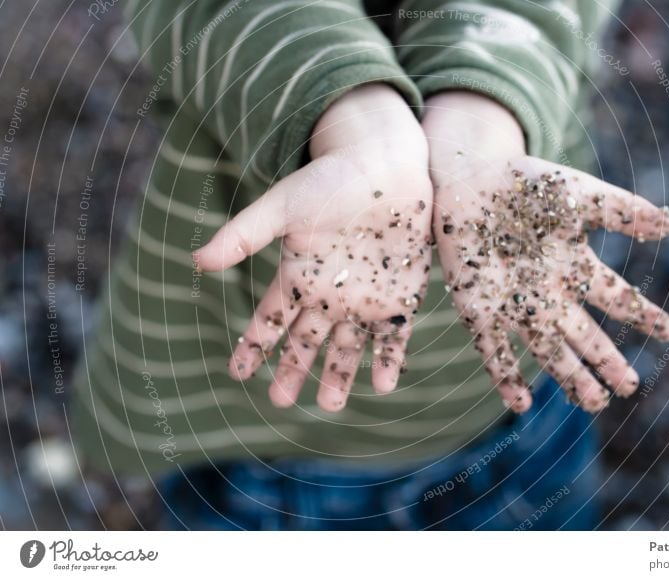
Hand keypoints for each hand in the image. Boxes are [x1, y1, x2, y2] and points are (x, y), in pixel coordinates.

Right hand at [195, 85, 432, 411]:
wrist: (385, 164)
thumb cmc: (330, 179)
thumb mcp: (282, 206)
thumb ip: (244, 234)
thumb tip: (196, 260)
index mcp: (299, 276)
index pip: (270, 319)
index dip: (253, 346)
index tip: (237, 373)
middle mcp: (329, 294)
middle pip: (306, 343)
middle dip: (292, 371)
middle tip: (281, 401)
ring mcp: (364, 298)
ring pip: (347, 348)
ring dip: (339, 376)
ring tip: (331, 405)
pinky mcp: (399, 296)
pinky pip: (392, 337)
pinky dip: (389, 361)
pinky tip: (384, 385)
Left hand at [423, 92, 668, 413]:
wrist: (472, 177)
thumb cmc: (526, 184)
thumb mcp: (579, 194)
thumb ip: (621, 210)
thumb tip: (668, 224)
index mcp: (574, 266)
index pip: (616, 297)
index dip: (642, 314)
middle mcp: (548, 292)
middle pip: (584, 335)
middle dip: (607, 361)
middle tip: (628, 387)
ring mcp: (514, 303)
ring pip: (548, 349)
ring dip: (570, 376)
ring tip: (593, 402)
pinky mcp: (479, 307)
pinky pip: (494, 348)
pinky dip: (506, 375)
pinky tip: (521, 403)